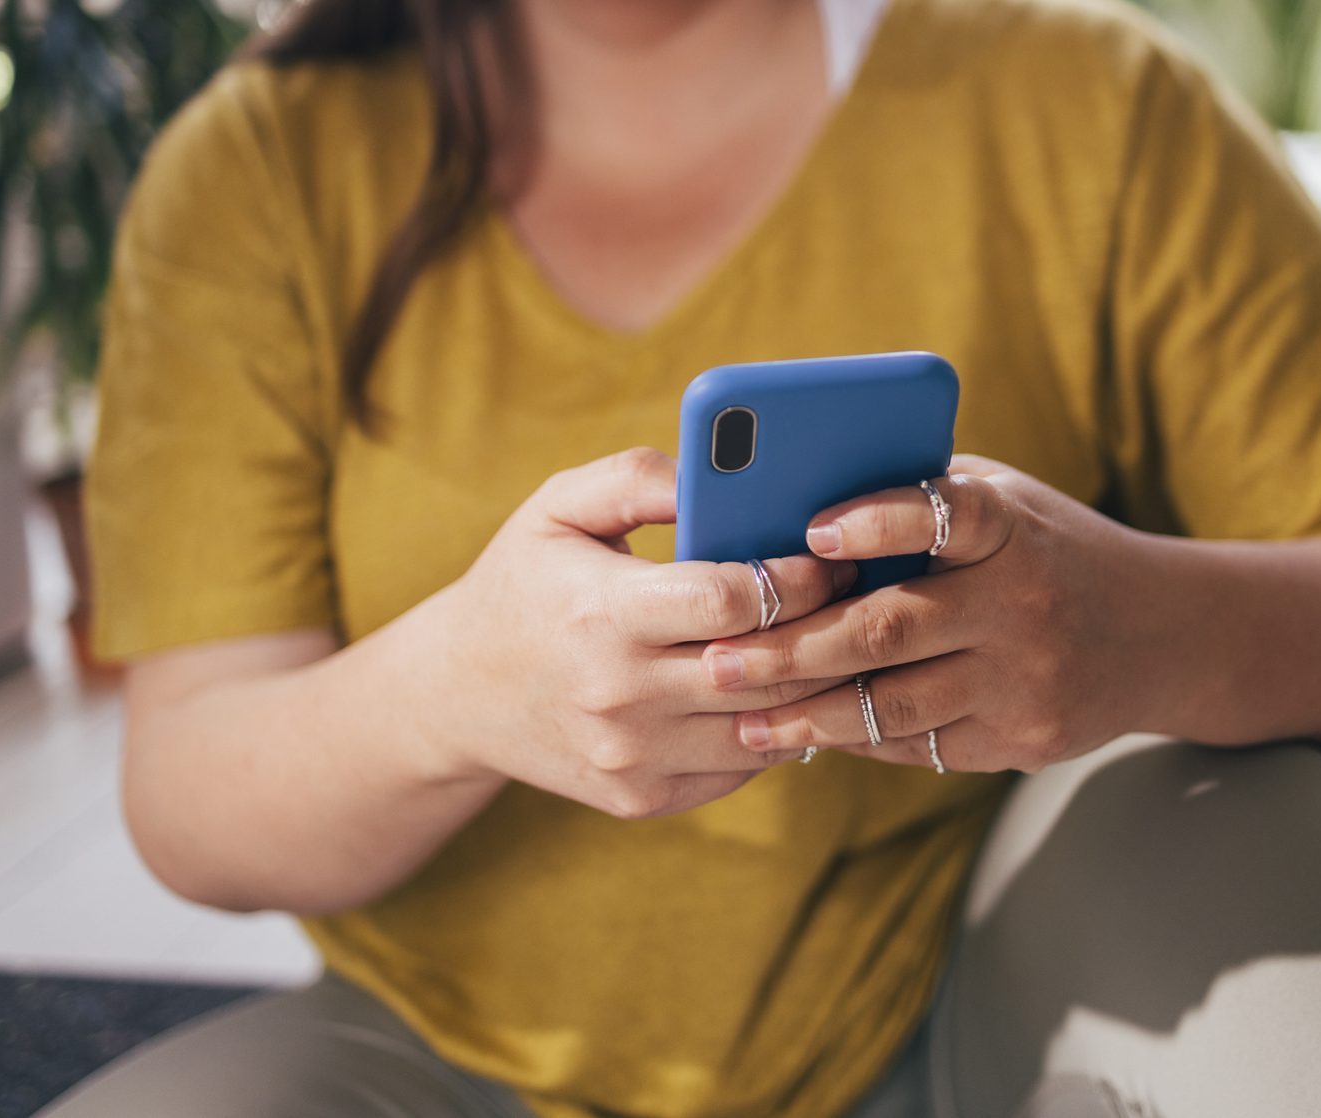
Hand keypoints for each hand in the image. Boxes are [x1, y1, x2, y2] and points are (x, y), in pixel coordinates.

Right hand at [434, 448, 855, 817]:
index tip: (834, 556)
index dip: (798, 578)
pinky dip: (778, 729)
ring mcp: (633, 757)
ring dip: (818, 685)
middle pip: (765, 669)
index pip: (732, 602)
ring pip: (767, 727)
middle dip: (828, 628)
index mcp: (602, 613)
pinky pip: (741, 767)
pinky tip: (793, 689)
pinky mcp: (643, 798)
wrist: (457, 694)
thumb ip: (640, 476)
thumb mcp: (559, 506)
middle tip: (863, 597)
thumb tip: (725, 471)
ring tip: (846, 641)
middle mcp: (619, 695)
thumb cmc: (525, 582)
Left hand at [699, 455, 1164, 773]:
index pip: (946, 513)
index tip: (808, 532)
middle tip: (717, 660)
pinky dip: (856, 737)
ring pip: (895, 704)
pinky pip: (921, 744)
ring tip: (740, 716)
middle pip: (890, 628)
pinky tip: (803, 733)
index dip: (876, 520)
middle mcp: (1022, 602)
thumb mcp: (1004, 502)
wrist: (1163, 633)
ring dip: (808, 713)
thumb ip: (920, 500)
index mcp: (1012, 526)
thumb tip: (793, 509)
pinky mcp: (1024, 739)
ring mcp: (1026, 679)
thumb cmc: (1048, 549)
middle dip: (792, 648)